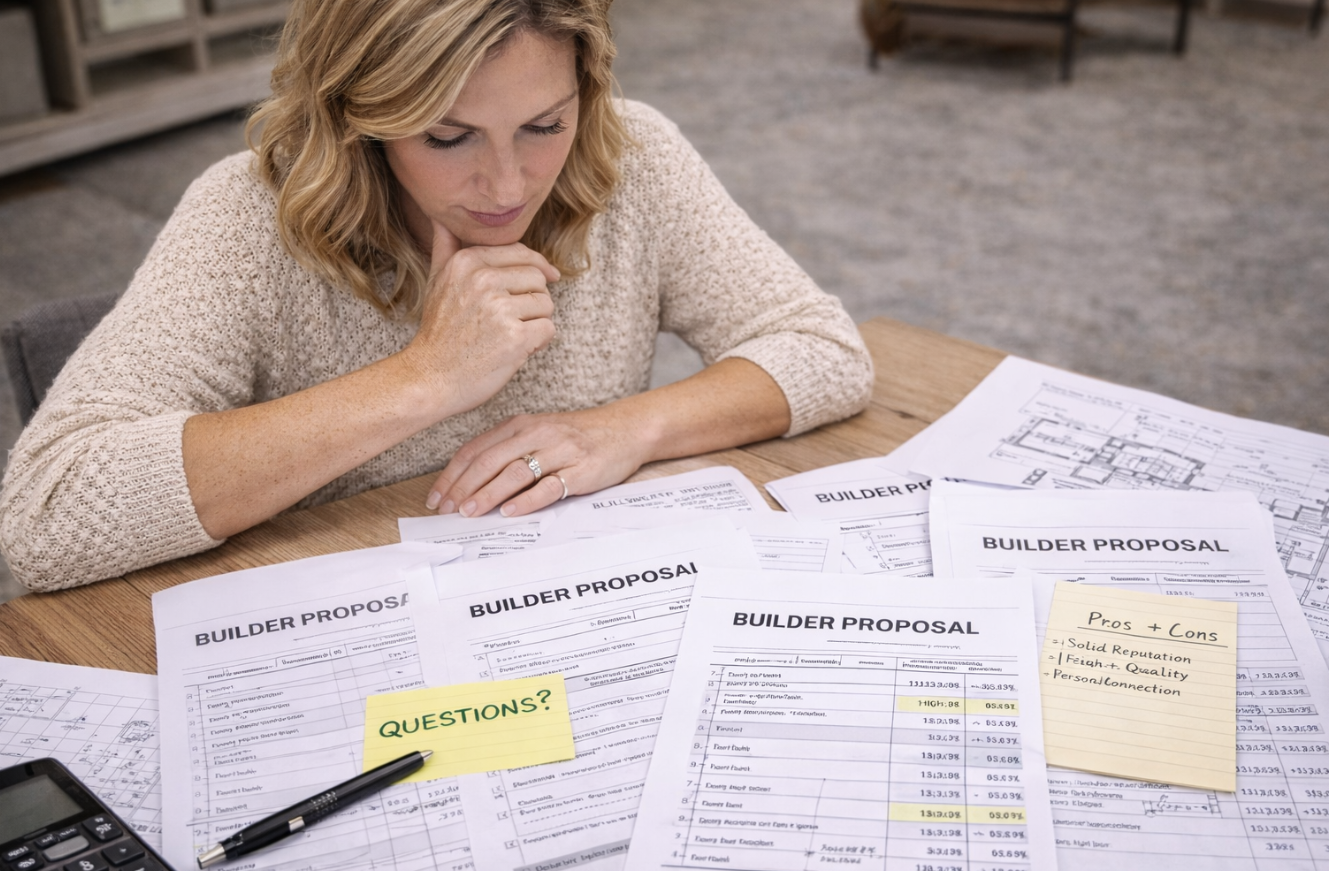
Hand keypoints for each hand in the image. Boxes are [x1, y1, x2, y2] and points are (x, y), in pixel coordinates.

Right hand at [402, 222, 558, 416]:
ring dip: (536, 323)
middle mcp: (483, 280)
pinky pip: (548, 330)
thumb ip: (445, 247)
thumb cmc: (438, 332)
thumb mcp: (436, 281)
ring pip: (546, 305)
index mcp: (467, 262)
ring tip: (510, 335)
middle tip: (513, 320)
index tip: (549, 277)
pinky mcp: (515, 337)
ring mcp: (500, 309)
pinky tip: (517, 350)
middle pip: (538, 278)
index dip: (537, 267)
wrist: (429, 378)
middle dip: (533, 300)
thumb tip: (441, 217)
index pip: (521, 253)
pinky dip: (538, 343)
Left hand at [425, 407, 654, 516]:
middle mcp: (537, 434)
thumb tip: (469, 482)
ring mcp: (560, 452)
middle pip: (490, 461)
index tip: (436, 497)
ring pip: (514, 473)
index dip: (452, 475)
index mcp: (520, 425)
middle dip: (463, 488)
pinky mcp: (580, 471)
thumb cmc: (576, 436)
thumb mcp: (538, 433)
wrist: (625, 430)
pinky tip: (509, 513)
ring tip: (469, 513)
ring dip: (487, 495)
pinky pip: (549, 487)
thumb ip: (507, 450)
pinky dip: (526, 501)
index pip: (476, 450)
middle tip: (445, 510)